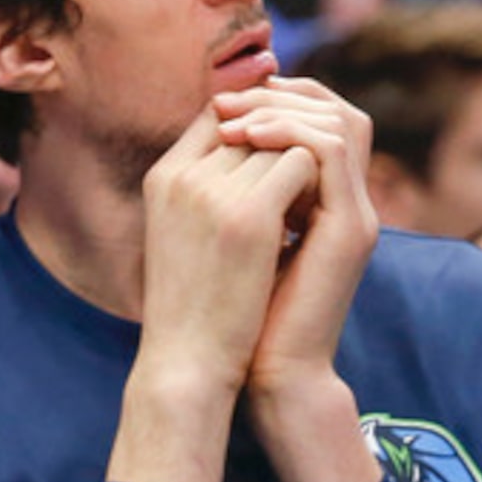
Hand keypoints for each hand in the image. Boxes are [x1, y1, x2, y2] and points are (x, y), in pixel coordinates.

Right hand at [136, 103, 317, 396]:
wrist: (187, 366)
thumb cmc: (192, 312)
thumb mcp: (185, 239)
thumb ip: (208, 194)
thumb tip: (256, 162)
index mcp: (163, 177)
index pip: (217, 115)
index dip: (258, 126)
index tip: (285, 154)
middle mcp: (184, 174)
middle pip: (254, 121)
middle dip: (284, 151)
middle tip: (301, 195)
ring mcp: (213, 191)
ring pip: (282, 139)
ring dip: (303, 170)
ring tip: (305, 212)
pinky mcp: (248, 215)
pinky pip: (302, 162)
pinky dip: (317, 185)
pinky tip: (312, 222)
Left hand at [220, 78, 376, 395]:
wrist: (271, 373)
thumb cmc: (244, 316)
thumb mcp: (238, 239)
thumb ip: (241, 193)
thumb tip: (210, 142)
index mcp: (328, 205)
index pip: (321, 120)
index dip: (275, 98)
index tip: (221, 102)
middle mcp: (351, 204)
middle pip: (339, 110)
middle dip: (280, 93)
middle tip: (226, 100)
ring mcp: (357, 215)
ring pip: (339, 121)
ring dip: (280, 109)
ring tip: (231, 119)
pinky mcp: (351, 230)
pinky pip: (330, 151)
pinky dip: (287, 134)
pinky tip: (244, 140)